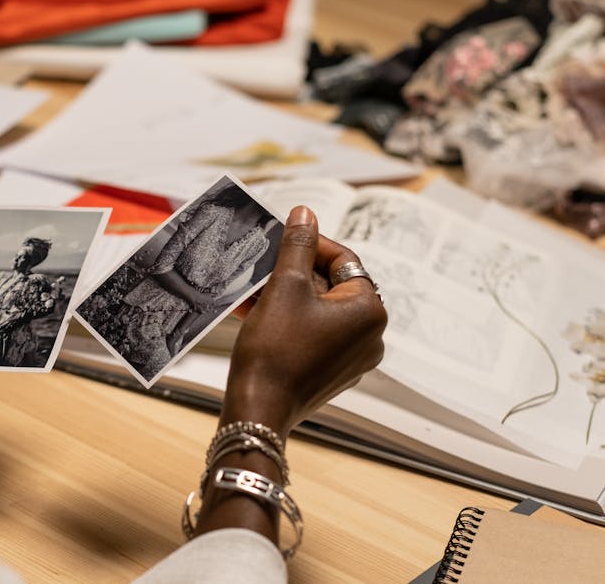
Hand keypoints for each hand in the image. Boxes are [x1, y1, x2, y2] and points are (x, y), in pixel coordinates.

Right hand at [193, 206, 385, 541]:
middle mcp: (370, 337)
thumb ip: (298, 245)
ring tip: (254, 288)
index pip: (344, 261)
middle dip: (294, 273)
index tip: (283, 235)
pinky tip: (257, 312)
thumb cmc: (275, 351)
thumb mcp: (285, 286)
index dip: (311, 244)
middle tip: (264, 264)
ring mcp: (352, 359)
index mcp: (369, 311)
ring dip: (286, 295)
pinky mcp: (331, 373)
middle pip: (331, 286)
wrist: (259, 409)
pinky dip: (289, 320)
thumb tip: (305, 213)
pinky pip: (313, 334)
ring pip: (318, 310)